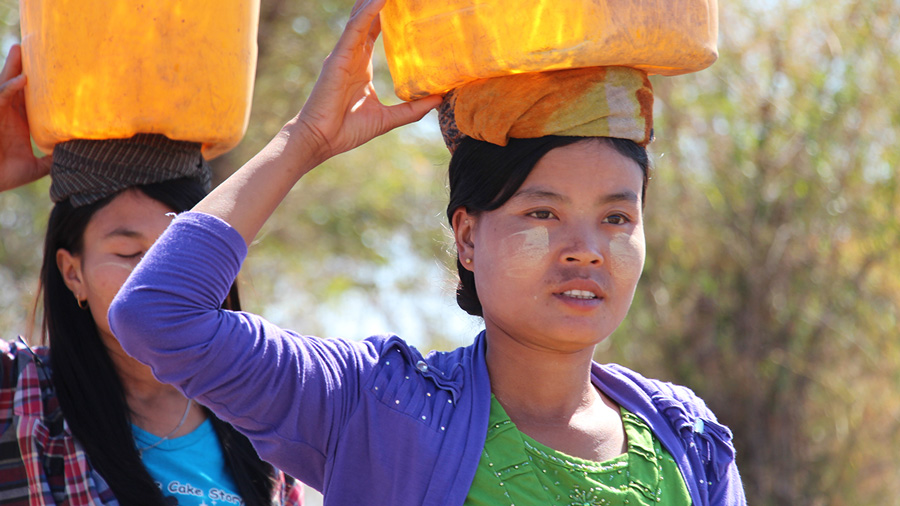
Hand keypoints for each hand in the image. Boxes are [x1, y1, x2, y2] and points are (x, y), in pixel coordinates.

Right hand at [0, 44, 50, 191]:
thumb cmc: (4, 174)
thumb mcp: (37, 168)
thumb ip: (53, 161)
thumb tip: (75, 157)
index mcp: (20, 122)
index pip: (33, 98)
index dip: (42, 85)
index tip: (57, 72)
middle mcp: (8, 113)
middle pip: (19, 86)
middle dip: (25, 68)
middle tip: (36, 48)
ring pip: (6, 84)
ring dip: (13, 68)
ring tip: (21, 49)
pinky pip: (0, 97)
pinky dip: (10, 87)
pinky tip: (23, 79)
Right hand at [290, 0, 441, 165]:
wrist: (322, 140)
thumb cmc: (348, 130)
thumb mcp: (387, 118)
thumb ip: (412, 109)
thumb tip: (439, 100)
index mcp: (361, 64)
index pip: (375, 31)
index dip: (389, 16)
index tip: (406, 5)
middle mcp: (352, 54)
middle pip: (368, 18)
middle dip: (381, 2)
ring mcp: (344, 54)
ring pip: (361, 18)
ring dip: (375, 1)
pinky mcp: (338, 59)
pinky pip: (354, 30)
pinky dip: (367, 14)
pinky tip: (380, 0)